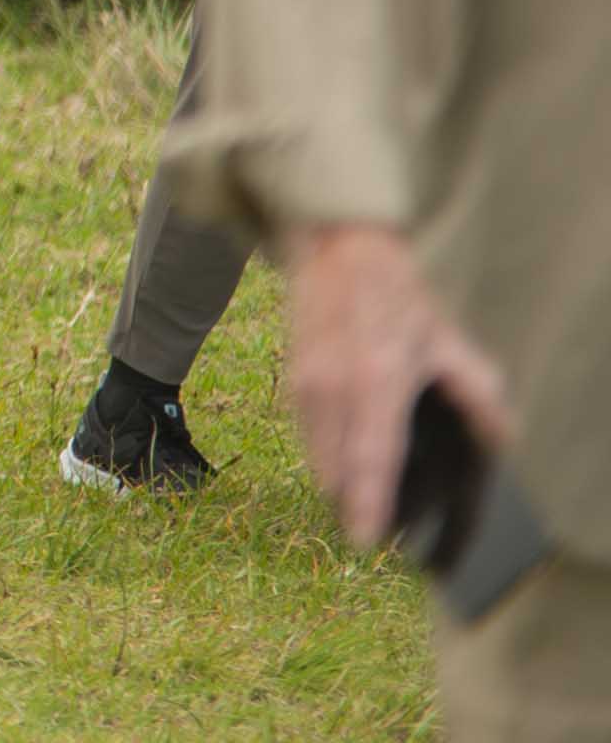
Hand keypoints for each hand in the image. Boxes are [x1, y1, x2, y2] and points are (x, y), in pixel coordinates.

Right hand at [282, 221, 517, 546]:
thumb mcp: (448, 341)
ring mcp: (306, 384)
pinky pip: (309, 438)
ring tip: (360, 511)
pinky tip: (345, 473)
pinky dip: (326, 460)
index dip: (367, 502)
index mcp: (378, 379)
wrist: (338, 256)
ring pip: (318, 456)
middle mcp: (334, 386)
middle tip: (371, 537)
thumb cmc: (399, 302)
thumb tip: (503, 437)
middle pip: (335, 467)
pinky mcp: (292, 382)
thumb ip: (479, 392)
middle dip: (351, 505)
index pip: (371, 455)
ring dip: (337, 485)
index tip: (365, 539)